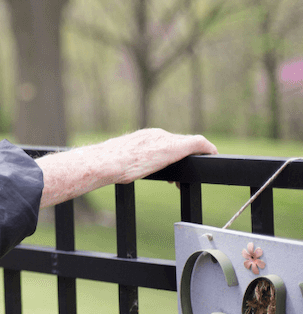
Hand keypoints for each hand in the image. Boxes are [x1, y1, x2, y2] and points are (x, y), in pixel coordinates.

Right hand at [35, 128, 216, 207]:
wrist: (103, 162)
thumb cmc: (101, 165)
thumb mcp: (111, 163)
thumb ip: (115, 164)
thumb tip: (101, 172)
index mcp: (141, 138)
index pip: (161, 144)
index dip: (168, 157)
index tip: (170, 172)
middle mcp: (154, 134)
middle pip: (176, 144)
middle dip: (182, 159)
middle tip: (178, 179)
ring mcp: (164, 139)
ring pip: (187, 145)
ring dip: (193, 156)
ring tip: (195, 170)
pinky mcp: (174, 147)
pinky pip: (197, 144)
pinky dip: (207, 149)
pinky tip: (214, 157)